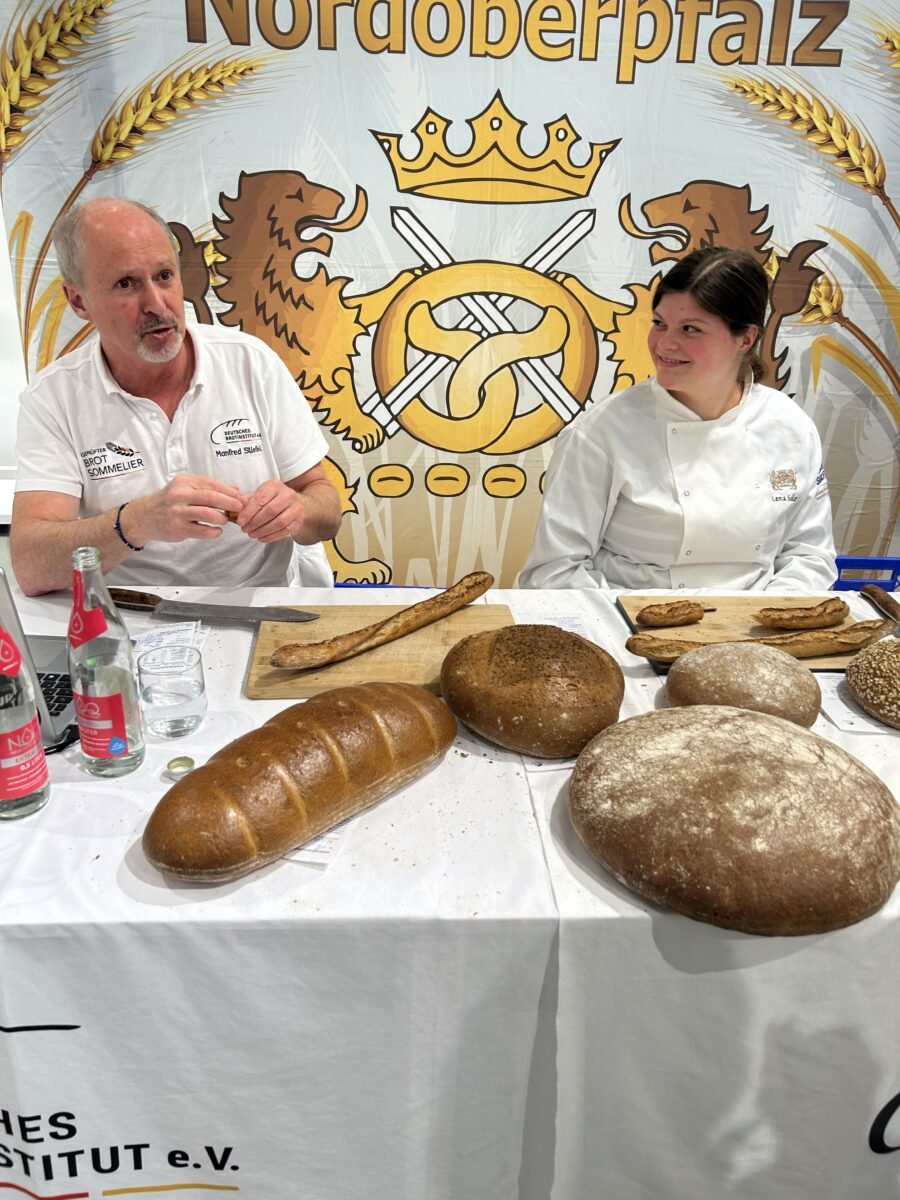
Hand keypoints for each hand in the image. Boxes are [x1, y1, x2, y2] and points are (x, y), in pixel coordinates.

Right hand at [128, 475, 242, 544]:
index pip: (212, 484)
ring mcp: (178, 512)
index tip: (241, 497)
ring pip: (208, 513)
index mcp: (184, 482)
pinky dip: (213, 531)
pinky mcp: (177, 527)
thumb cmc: (170, 502)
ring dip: (221, 518)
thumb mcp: (186, 488)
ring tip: (225, 520)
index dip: (229, 492)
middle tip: (240, 508)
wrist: (145, 516)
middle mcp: (180, 495)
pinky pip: (201, 530)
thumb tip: (236, 491)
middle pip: (212, 497)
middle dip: (230, 503)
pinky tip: (217, 531)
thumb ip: (210, 489)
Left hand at [236, 478, 305, 543]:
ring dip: (263, 531)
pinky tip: (261, 538)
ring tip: (252, 534)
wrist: (295, 503)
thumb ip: (248, 499)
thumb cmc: (272, 499)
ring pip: (279, 522)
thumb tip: (237, 503)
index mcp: (275, 485)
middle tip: (245, 529)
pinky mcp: (299, 521)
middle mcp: (288, 495)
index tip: (240, 522)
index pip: (260, 499)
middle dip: (255, 522)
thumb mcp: (260, 495)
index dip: (248, 512)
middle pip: (270, 511)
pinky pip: (285, 531)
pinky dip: (271, 537)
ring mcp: (296, 508)